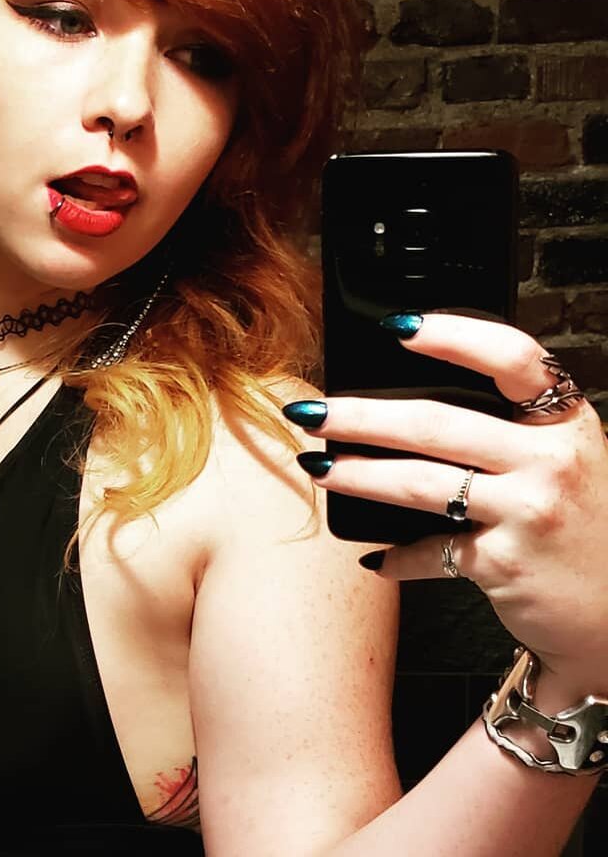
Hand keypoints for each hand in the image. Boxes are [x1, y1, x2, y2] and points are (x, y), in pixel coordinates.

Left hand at [285, 313, 607, 692]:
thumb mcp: (561, 460)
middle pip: (436, 423)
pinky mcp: (505, 564)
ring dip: (357, 474)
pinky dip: (397, 555)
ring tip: (317, 467)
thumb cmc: (581, 524)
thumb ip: (507, 429)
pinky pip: (431, 551)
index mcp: (566, 421)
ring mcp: (529, 512)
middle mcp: (551, 460)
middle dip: (359, 416)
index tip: (398, 327)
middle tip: (311, 413)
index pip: (513, 358)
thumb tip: (403, 406)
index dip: (453, 336)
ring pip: (420, 482)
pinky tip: (374, 555)